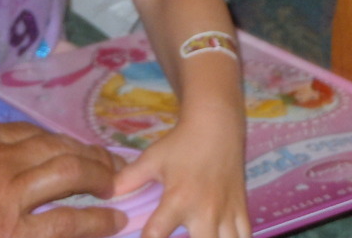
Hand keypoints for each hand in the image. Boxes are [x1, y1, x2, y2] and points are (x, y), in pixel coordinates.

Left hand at [112, 120, 248, 237]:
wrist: (218, 125)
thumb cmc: (183, 143)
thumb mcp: (153, 159)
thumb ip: (129, 179)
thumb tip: (106, 193)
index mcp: (178, 199)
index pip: (155, 235)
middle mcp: (205, 211)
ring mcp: (226, 212)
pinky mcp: (241, 208)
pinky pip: (245, 235)